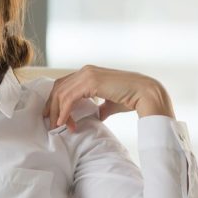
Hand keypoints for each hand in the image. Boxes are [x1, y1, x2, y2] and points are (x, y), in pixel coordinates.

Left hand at [43, 65, 174, 130]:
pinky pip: (69, 98)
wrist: (146, 94)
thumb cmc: (131, 98)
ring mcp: (87, 74)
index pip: (64, 85)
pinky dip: (64, 111)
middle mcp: (86, 71)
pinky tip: (65, 122)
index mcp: (89, 73)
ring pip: (61, 93)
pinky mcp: (90, 82)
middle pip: (58, 88)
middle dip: (52, 107)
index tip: (55, 117)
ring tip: (59, 126)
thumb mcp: (110, 103)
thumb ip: (99, 107)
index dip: (56, 101)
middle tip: (51, 123)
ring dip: (58, 112)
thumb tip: (95, 116)